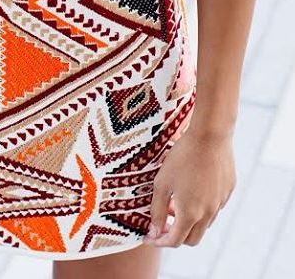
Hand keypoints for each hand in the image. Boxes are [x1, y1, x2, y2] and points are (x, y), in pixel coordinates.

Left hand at [144, 126, 235, 246]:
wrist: (210, 136)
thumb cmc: (182, 157)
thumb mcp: (162, 183)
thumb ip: (157, 210)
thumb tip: (155, 231)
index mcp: (190, 214)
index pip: (175, 241)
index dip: (160, 242)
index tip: (150, 236)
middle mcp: (208, 213)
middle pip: (192, 239)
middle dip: (176, 236)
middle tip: (164, 223)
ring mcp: (220, 203)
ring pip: (205, 224)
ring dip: (190, 221)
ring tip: (176, 202)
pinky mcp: (228, 191)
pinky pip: (214, 207)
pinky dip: (202, 207)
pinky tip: (192, 189)